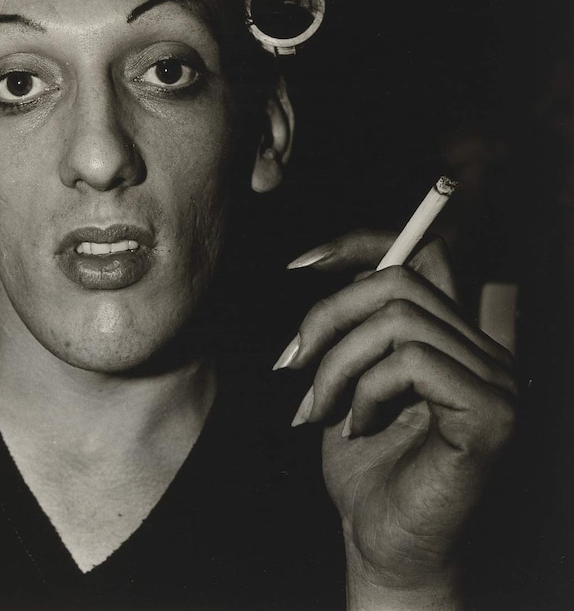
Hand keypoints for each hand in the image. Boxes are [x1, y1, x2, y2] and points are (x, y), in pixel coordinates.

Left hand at [275, 231, 515, 609]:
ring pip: (398, 320)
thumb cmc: (362, 465)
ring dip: (337, 364)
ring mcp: (496, 381)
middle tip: (292, 365)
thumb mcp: (345, 378)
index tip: (298, 265)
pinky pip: (412, 362)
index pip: (422, 255)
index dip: (360, 244)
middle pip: (398, 280)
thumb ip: (351, 327)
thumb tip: (320, 265)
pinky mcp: (492, 414)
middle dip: (328, 315)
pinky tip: (357, 428)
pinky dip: (367, 390)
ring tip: (318, 409)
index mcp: (452, 339)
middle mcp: (485, 352)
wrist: (383, 544)